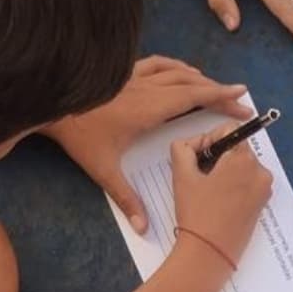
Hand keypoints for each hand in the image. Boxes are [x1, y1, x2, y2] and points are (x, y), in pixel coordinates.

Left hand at [49, 56, 250, 231]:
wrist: (50, 104)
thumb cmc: (78, 136)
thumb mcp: (103, 170)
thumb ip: (126, 198)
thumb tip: (142, 229)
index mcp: (149, 109)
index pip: (193, 98)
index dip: (220, 96)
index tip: (242, 96)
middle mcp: (147, 87)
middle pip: (191, 83)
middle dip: (218, 90)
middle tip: (239, 98)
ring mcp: (135, 75)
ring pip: (176, 70)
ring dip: (199, 77)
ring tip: (214, 88)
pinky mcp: (123, 72)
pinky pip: (157, 63)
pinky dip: (175, 66)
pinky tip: (180, 72)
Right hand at [169, 133, 272, 272]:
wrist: (209, 253)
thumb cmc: (195, 213)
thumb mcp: (182, 175)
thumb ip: (182, 149)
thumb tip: (189, 145)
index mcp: (244, 159)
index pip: (228, 131)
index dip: (208, 140)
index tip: (198, 160)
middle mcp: (260, 171)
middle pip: (236, 149)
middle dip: (217, 158)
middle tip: (199, 178)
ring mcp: (264, 189)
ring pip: (242, 167)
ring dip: (224, 172)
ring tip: (207, 192)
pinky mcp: (262, 204)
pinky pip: (248, 184)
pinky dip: (233, 186)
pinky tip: (218, 202)